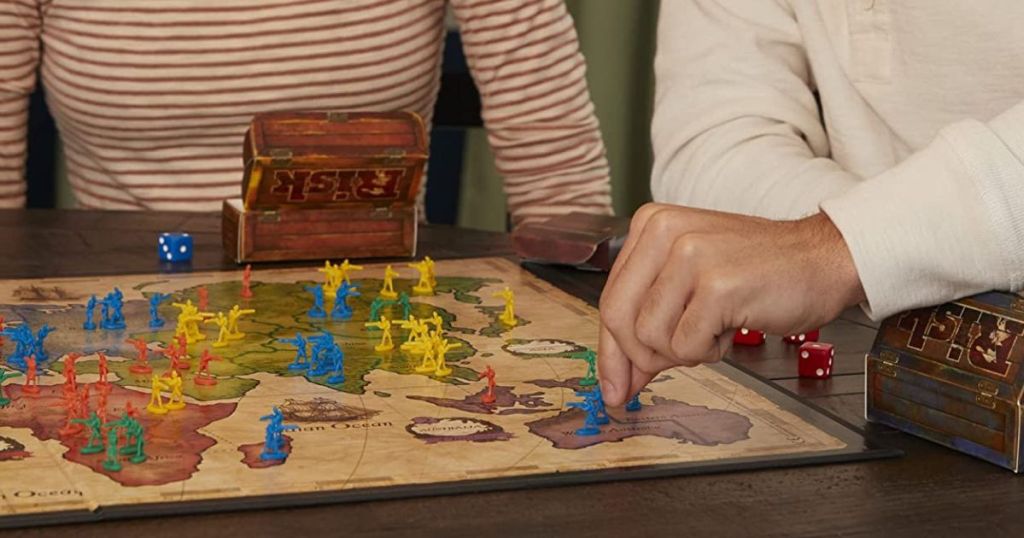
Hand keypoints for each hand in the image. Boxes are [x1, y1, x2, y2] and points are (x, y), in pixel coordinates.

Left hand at [597, 203, 865, 405]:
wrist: (824, 258)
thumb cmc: (759, 273)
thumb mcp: (690, 288)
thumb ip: (649, 326)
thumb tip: (616, 382)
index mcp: (651, 224)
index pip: (610, 299)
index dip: (611, 351)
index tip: (613, 386)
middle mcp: (664, 232)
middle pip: (619, 319)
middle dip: (641, 357)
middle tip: (668, 365)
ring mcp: (690, 256)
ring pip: (650, 338)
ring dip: (683, 351)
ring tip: (715, 329)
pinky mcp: (717, 286)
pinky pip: (686, 347)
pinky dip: (708, 352)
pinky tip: (731, 329)